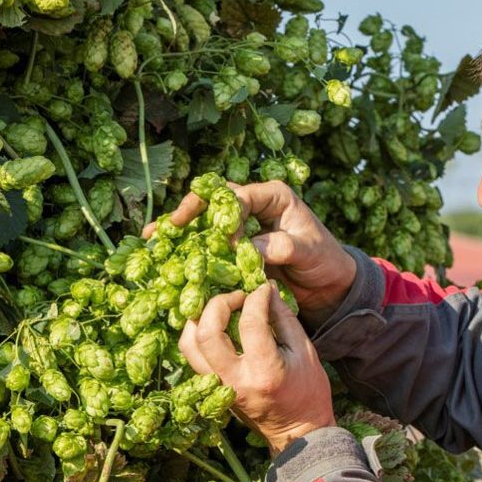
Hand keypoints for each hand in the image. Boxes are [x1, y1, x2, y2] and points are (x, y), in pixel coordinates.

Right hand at [146, 182, 355, 328]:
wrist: (329, 284)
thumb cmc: (325, 262)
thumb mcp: (310, 252)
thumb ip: (284, 246)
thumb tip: (250, 247)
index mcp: (273, 196)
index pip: (239, 196)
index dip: (227, 216)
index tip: (226, 241)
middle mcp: (253, 206)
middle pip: (213, 202)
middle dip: (188, 212)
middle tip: (168, 227)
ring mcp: (241, 226)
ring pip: (205, 221)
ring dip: (180, 230)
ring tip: (152, 238)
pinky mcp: (235, 247)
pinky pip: (208, 244)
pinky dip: (188, 249)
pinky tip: (164, 256)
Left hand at [179, 282, 334, 455]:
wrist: (297, 432)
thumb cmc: (309, 391)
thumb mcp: (305, 351)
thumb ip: (283, 318)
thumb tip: (265, 290)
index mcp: (264, 371)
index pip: (250, 324)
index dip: (254, 298)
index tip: (261, 289)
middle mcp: (235, 380)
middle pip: (207, 332)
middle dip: (219, 303)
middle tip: (237, 296)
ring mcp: (219, 387)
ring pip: (189, 345)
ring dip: (199, 319)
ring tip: (219, 308)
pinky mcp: (212, 389)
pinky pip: (192, 357)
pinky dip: (196, 335)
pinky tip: (212, 324)